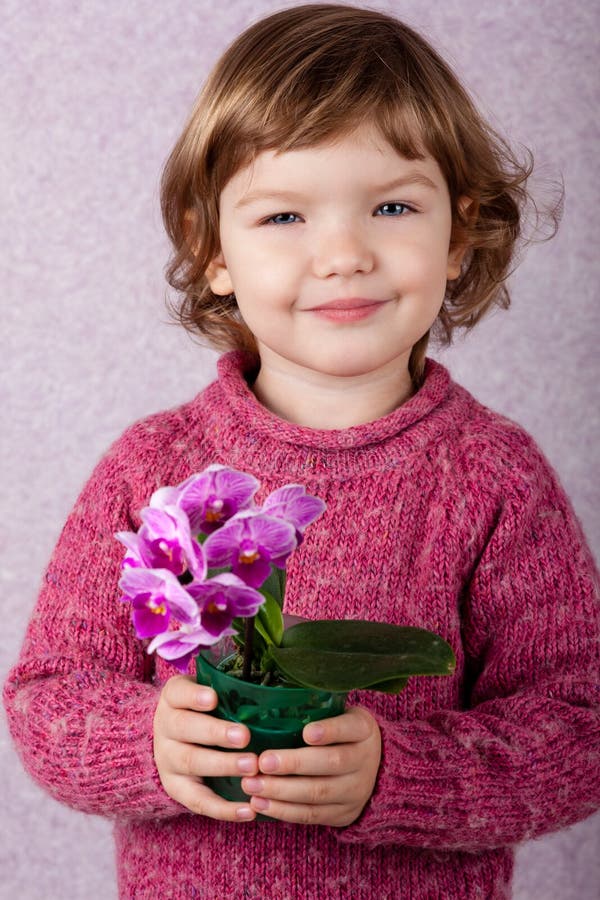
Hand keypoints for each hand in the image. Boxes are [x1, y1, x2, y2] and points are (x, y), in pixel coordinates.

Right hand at [153, 675, 258, 821]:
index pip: (178, 693)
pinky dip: (223, 808)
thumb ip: (227, 689)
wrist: (169, 739)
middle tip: (245, 736)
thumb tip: (268, 689)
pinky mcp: (176, 788)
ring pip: (191, 762)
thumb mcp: (205, 691)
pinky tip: (248, 810)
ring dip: (223, 766)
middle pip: (186, 728)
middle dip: (216, 733)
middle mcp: (165, 727)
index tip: (214, 698)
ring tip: (252, 767)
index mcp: (173, 698)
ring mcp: (168, 759)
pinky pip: (198, 801)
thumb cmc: (201, 709)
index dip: (194, 696)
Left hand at [241, 706, 380, 825]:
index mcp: (364, 731)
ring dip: (281, 791)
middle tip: (263, 762)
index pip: (348, 728)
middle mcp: (365, 761)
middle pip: (331, 764)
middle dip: (293, 764)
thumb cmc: (341, 734)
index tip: (306, 732)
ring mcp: (357, 791)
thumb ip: (316, 711)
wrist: (375, 769)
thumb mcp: (340, 715)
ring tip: (252, 784)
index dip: (329, 731)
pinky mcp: (343, 814)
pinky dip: (283, 810)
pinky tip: (259, 803)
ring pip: (318, 793)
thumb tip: (269, 703)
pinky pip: (311, 815)